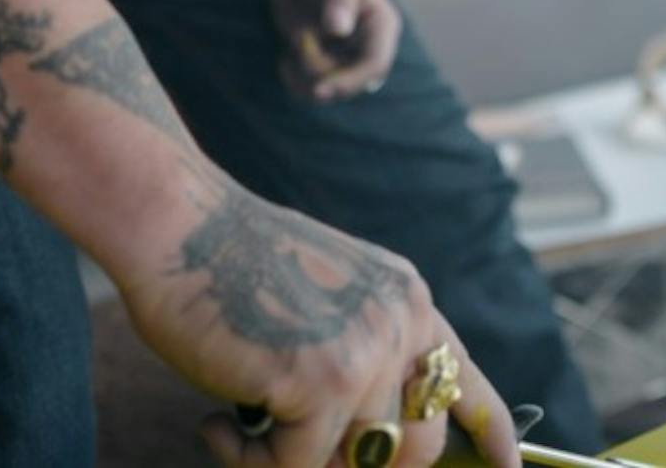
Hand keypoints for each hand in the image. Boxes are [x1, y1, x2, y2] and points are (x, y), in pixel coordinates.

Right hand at [109, 181, 516, 467]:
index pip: (464, 382)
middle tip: (289, 444)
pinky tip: (214, 422)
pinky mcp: (317, 386)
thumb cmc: (219, 260)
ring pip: (355, 461)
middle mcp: (399, 327)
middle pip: (415, 446)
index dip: (492, 436)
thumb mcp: (319, 296)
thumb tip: (359, 437)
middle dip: (358, 463)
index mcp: (405, 300)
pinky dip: (246, 456)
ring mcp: (363, 356)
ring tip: (231, 424)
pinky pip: (294, 465)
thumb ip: (354, 345)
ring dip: (289, 457)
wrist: (172, 223)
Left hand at [267, 0, 398, 102]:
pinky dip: (294, 82)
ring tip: (291, 46)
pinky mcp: (322, 59)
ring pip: (330, 89)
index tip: (320, 88)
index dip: (350, 81)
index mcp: (381, 25)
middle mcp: (367, 45)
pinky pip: (311, 86)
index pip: (375, 65)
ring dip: (305, 78)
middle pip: (352, 83)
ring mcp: (345, 55)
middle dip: (322, 76)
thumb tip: (339, 30)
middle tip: (297, 44)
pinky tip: (283, 60)